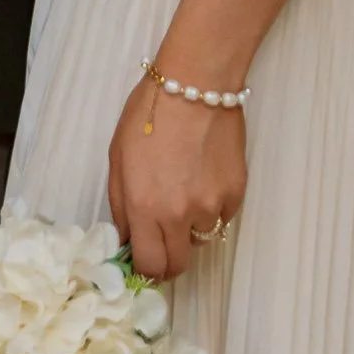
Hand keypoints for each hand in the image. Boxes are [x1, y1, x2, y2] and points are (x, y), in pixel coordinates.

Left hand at [108, 76, 247, 282]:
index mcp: (144, 207)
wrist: (195, 83)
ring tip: (185, 188)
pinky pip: (222, 216)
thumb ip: (121, 205)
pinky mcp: (236, 193)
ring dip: (190, 225)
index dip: (146, 271)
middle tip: (163, 238)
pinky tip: (204, 176)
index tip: (144, 261)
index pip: (149, 267)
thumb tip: (129, 238)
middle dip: (168, 258)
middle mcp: (179, 215)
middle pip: (178, 265)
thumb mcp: (117, 159)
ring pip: (201, 238)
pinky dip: (212, 207)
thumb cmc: (148, 113)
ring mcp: (211, 206)